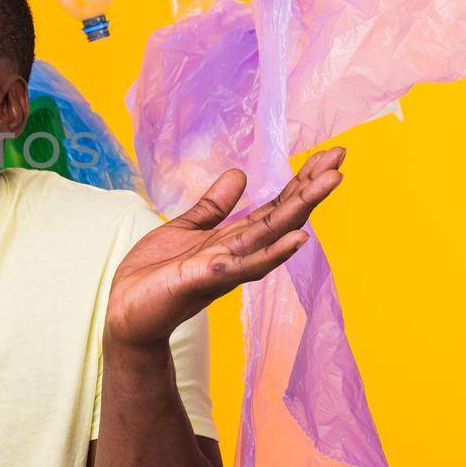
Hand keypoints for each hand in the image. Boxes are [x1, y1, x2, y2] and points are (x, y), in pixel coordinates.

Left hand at [105, 148, 345, 352]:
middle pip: (283, 215)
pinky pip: (246, 266)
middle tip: (340, 155)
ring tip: (332, 180)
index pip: (276, 206)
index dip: (301, 180)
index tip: (329, 153)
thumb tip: (241, 174)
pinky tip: (299, 237)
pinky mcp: (205, 279)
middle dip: (312, 186)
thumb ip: (214, 206)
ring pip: (272, 234)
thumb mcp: (185, 229)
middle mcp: (238, 252)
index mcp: (233, 238)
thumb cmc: (153, 275)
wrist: (125, 312)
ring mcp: (225, 266)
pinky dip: (273, 253)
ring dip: (303, 208)